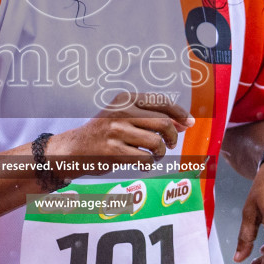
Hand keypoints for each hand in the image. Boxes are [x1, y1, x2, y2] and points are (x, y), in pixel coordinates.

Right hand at [48, 95, 193, 176]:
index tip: (188, 123)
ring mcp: (116, 131)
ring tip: (153, 155)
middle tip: (170, 144)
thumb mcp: (124, 117)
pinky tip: (143, 164)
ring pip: (156, 142)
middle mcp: (121, 112)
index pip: (161, 101)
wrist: (75, 148)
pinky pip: (144, 159)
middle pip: (163, 123)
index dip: (179, 113)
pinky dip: (149, 164)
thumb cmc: (105, 133)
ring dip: (160, 153)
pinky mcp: (113, 151)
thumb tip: (184, 123)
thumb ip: (152, 118)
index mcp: (125, 99)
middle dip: (172, 136)